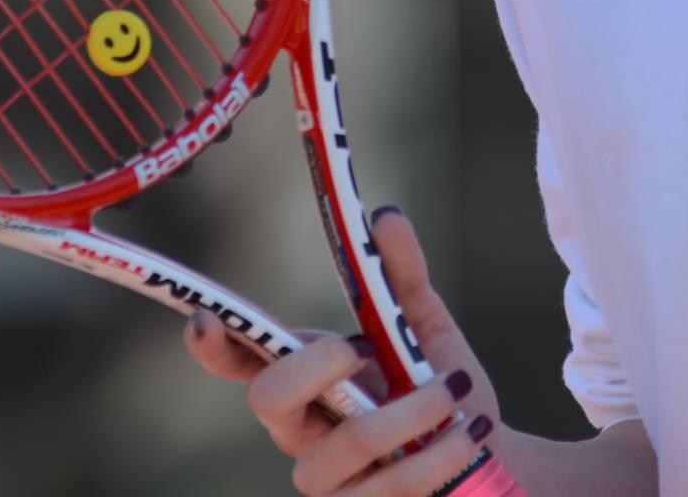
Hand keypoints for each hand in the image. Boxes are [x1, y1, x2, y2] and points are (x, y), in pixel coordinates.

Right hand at [185, 206, 503, 493]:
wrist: (484, 454)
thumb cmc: (441, 388)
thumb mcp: (424, 327)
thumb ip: (403, 276)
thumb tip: (385, 217)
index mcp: (305, 378)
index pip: (241, 361)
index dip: (214, 343)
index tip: (203, 316)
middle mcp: (300, 430)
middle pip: (269, 399)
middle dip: (316, 365)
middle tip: (364, 346)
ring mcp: (325, 479)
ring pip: (346, 444)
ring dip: (410, 412)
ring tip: (453, 392)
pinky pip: (391, 485)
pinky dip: (437, 452)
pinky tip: (466, 432)